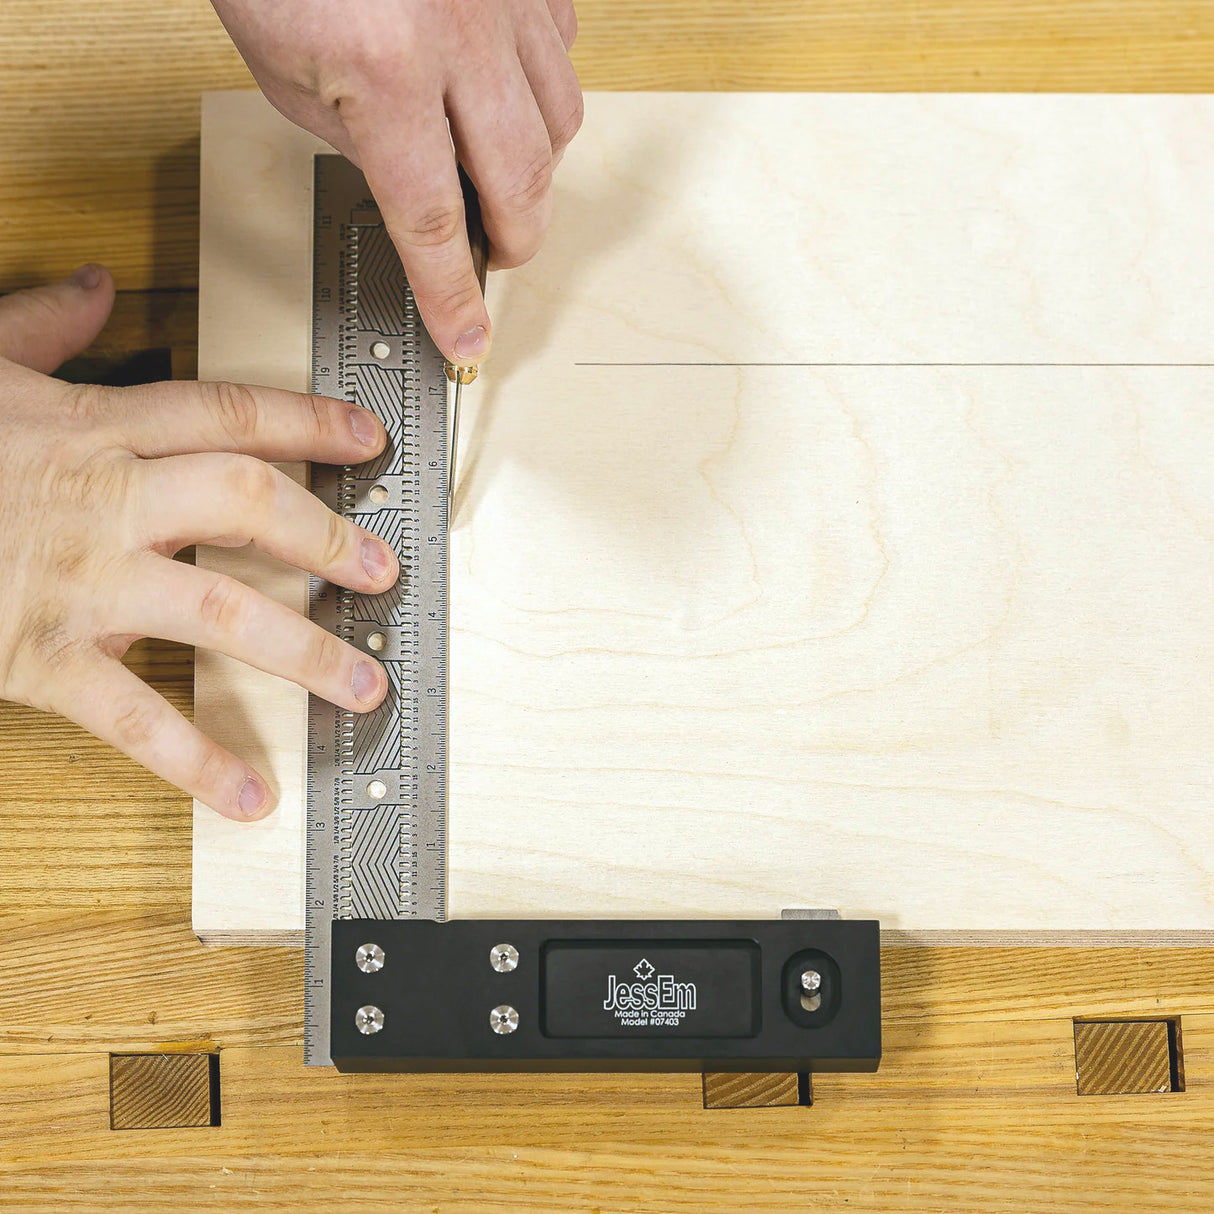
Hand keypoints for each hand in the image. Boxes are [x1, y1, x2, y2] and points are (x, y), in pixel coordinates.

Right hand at [0, 267, 399, 820]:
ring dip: (307, 651)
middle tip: (384, 568)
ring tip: (365, 683)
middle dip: (328, 535)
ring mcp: (78, 580)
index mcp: (92, 426)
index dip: (311, 423)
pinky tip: (249, 793)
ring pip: (221, 611)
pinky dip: (197, 760)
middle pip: (249, 503)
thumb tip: (99, 288)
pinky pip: (134, 715)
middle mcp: (102, 499)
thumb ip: (43, 325)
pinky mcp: (37, 655)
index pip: (230, 414)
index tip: (368, 440)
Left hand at [211, 0, 581, 364]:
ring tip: (499, 178)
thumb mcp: (283, 71)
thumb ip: (355, 141)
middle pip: (522, 183)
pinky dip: (543, 89)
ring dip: (535, 169)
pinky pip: (562, 49)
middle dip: (513, 241)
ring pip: (561, 121)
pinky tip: (508, 94)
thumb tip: (415, 184)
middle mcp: (459, 35)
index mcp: (385, 72)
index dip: (452, 293)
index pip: (433, 222)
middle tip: (494, 259)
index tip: (466, 338)